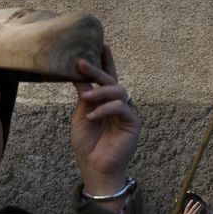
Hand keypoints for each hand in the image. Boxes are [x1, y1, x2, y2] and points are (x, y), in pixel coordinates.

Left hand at [70, 46, 139, 210]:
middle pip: (111, 81)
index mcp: (105, 101)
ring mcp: (126, 113)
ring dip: (100, 91)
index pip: (107, 78)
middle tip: (81, 62)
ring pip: (118, 91)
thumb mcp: (80, 115)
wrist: (95, 169)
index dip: (105, 61)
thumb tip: (79, 75)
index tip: (101, 44)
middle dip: (97, 70)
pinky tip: (92, 116)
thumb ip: (83, 97)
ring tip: (85, 97)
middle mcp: (118, 104)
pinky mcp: (133, 123)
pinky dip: (105, 109)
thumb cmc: (87, 145)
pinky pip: (121, 108)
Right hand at [180, 200, 203, 213]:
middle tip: (198, 202)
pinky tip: (201, 209)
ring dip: (198, 207)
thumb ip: (180, 213)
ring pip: (195, 211)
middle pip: (192, 209)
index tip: (192, 200)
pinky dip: (199, 211)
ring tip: (200, 204)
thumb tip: (179, 208)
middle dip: (195, 205)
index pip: (187, 207)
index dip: (189, 203)